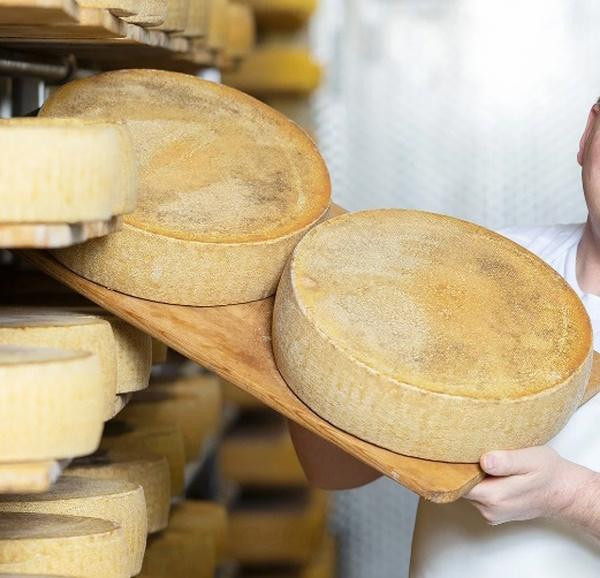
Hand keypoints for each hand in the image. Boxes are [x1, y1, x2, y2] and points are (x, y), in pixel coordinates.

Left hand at [464, 446, 594, 525]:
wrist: (564, 491)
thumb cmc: (548, 472)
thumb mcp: (530, 460)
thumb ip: (506, 461)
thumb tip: (484, 460)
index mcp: (494, 497)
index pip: (457, 484)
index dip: (450, 468)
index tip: (451, 452)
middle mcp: (489, 509)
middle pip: (461, 487)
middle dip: (461, 469)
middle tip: (468, 450)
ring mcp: (492, 513)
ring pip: (469, 491)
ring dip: (472, 476)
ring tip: (483, 459)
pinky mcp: (495, 512)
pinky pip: (478, 495)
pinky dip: (480, 483)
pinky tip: (491, 471)